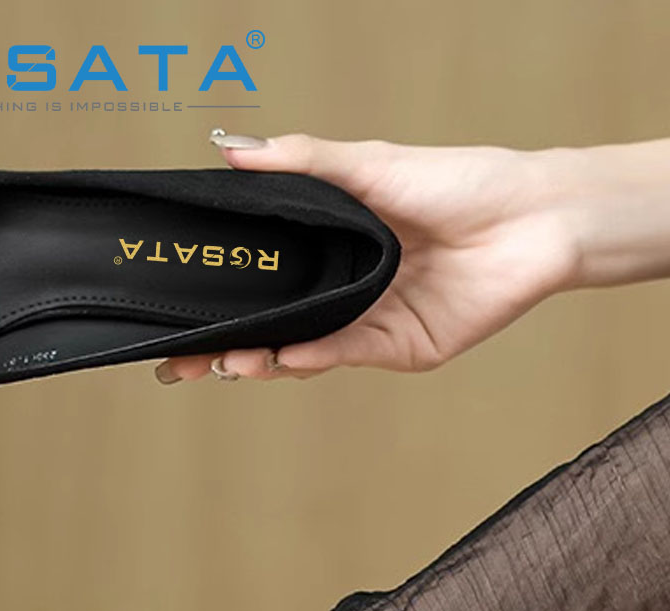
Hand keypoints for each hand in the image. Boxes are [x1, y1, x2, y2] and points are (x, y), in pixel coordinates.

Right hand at [158, 134, 578, 382]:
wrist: (534, 216)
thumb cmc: (462, 182)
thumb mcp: (368, 164)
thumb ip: (301, 163)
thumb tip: (233, 148)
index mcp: (330, 248)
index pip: (261, 278)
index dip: (219, 296)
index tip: (176, 309)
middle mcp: (342, 290)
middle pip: (269, 326)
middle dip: (221, 347)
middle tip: (178, 361)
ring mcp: (367, 322)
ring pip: (299, 349)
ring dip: (259, 358)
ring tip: (225, 360)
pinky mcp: (399, 347)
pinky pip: (345, 355)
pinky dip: (312, 358)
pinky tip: (284, 356)